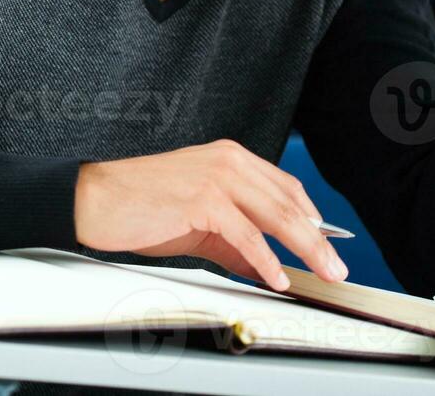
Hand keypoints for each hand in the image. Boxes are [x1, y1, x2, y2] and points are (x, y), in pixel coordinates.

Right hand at [73, 138, 348, 290]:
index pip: (286, 187)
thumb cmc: (140, 207)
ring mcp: (215, 176)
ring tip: (324, 273)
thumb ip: (234, 241)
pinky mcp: (202, 198)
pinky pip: (245, 232)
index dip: (311, 217)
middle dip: (318, 239)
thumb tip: (264, 266)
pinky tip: (277, 276)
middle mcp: (228, 159)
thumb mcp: (199, 224)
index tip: (326, 244)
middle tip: (337, 268)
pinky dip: (265, 258)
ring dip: (306, 248)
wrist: (96, 200)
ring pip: (276, 215)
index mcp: (229, 157)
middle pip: (289, 202)